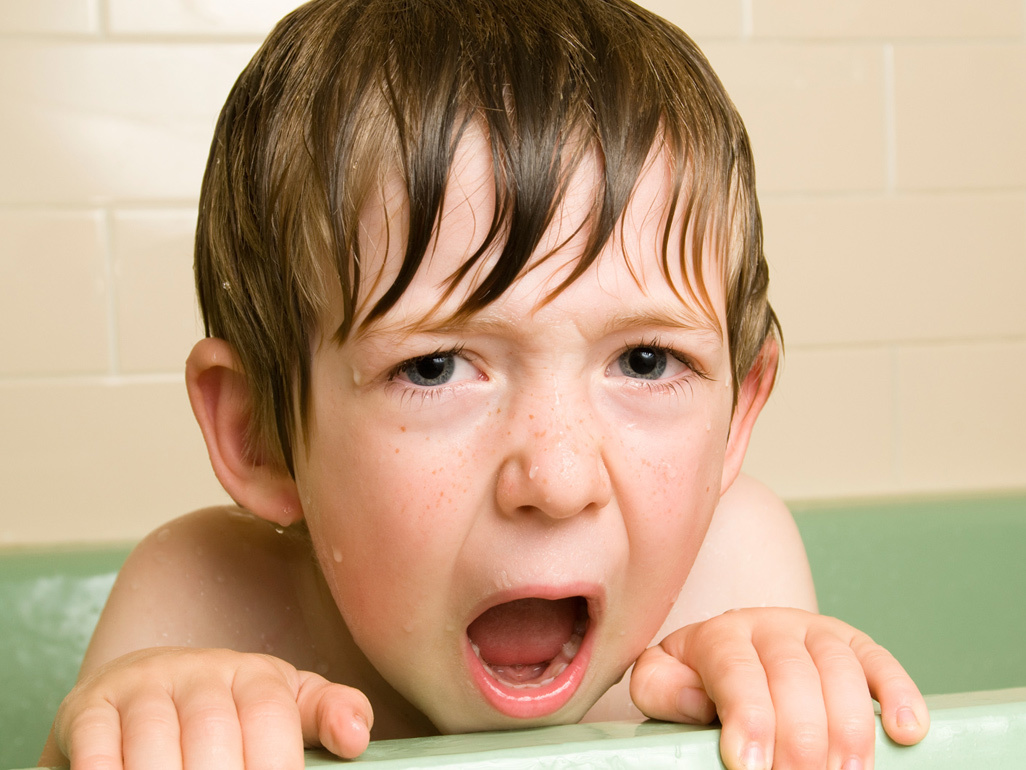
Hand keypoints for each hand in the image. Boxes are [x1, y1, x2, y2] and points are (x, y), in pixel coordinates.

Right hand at [41, 647, 372, 769]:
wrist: (144, 689)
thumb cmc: (230, 712)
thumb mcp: (286, 708)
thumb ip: (326, 715)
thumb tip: (356, 737)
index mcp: (255, 675)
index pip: (270, 718)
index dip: (275, 766)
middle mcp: (198, 672)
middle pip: (213, 738)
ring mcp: (141, 688)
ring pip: (153, 750)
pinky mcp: (88, 707)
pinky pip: (95, 751)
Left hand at [629, 608, 928, 769]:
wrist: (736, 649)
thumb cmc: (698, 680)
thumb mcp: (663, 681)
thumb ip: (661, 688)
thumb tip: (693, 700)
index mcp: (721, 635)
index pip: (737, 672)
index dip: (749, 720)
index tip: (750, 766)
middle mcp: (772, 626)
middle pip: (794, 678)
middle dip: (799, 740)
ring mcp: (819, 633)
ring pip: (841, 671)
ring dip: (849, 730)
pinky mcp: (858, 647)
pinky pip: (882, 663)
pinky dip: (899, 695)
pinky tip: (906, 731)